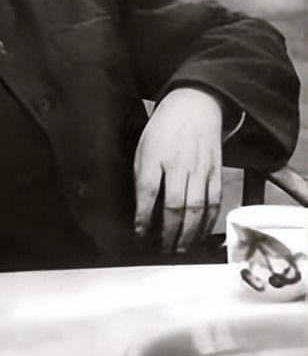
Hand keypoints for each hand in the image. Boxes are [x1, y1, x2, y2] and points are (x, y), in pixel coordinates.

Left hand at [134, 87, 222, 253]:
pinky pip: (214, 203)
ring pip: (196, 210)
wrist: (195, 106)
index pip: (147, 192)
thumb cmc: (164, 128)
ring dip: (187, 235)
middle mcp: (179, 164)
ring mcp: (200, 170)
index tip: (139, 233)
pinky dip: (207, 223)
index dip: (143, 217)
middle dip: (167, 233)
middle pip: (174, 206)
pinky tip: (199, 234)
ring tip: (178, 249)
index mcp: (155, 156)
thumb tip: (141, 206)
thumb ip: (142, 175)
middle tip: (161, 249)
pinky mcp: (216, 173)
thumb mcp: (143, 146)